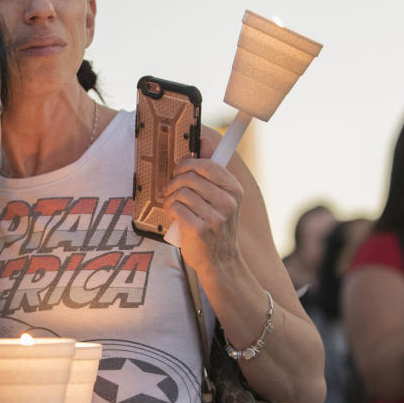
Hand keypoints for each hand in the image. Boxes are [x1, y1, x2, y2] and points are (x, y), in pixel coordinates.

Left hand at [163, 146, 244, 272]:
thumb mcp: (222, 200)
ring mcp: (214, 217)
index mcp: (234, 190)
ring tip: (173, 207)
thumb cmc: (216, 228)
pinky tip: (175, 218)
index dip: (187, 164)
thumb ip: (212, 174)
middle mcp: (227, 202)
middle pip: (189, 177)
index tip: (180, 170)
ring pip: (180, 193)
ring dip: (170, 199)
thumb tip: (204, 141)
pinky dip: (170, 211)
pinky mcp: (198, 229)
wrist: (220, 261)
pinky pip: (175, 208)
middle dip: (174, 182)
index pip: (207, 165)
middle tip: (169, 190)